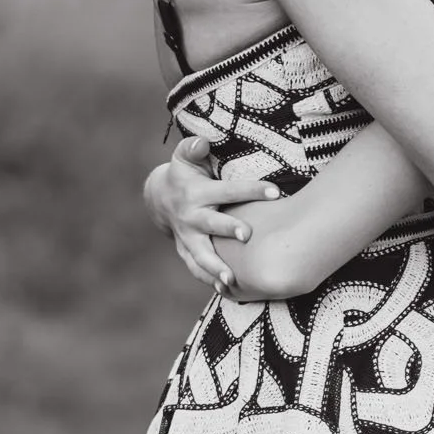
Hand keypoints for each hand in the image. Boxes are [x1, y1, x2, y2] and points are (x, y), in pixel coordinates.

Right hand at [143, 135, 278, 290]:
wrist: (159, 200)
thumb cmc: (184, 174)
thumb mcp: (184, 157)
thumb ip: (192, 148)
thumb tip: (202, 142)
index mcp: (197, 192)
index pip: (228, 190)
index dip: (251, 190)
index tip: (274, 191)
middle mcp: (192, 217)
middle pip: (212, 224)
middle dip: (229, 229)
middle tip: (247, 235)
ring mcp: (187, 237)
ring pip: (202, 254)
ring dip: (215, 267)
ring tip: (231, 280)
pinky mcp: (186, 251)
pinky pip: (196, 268)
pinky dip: (208, 279)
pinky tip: (226, 291)